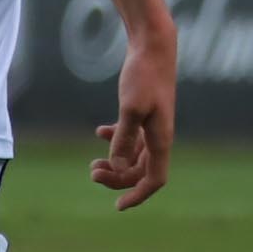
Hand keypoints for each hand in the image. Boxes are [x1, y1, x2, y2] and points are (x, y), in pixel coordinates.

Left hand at [91, 30, 176, 208]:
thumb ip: (124, 138)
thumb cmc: (144, 75)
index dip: (137, 195)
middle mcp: (159, 136)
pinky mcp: (145, 112)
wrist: (154, 46)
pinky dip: (116, 140)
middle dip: (117, 178)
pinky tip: (99, 132)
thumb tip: (117, 167)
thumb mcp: (130, 108)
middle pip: (140, 172)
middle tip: (92, 171)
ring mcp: (153, 125)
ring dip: (115, 163)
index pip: (154, 180)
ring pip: (134, 157)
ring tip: (92, 162)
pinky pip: (132, 137)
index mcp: (161, 140)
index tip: (117, 206)